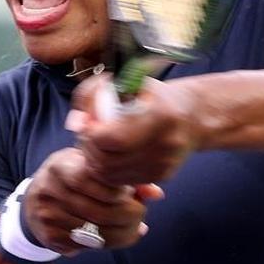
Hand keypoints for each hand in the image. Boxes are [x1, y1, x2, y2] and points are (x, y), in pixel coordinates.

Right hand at [23, 147, 162, 254]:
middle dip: (129, 214)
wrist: (33, 202)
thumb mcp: (90, 166)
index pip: (92, 179)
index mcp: (60, 166)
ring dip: (124, 232)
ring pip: (97, 233)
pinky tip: (122, 235)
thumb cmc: (71, 177)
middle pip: (99, 211)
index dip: (119, 189)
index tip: (132, 191)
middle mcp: (50, 191)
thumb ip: (122, 176)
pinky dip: (111, 243)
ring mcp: (49, 217)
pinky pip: (88, 246)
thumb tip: (157, 194)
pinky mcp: (51, 238)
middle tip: (141, 211)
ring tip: (137, 225)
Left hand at [69, 74, 200, 185]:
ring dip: (95, 162)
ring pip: (111, 176)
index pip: (113, 139)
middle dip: (89, 150)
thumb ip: (91, 96)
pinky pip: (123, 181)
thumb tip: (74, 124)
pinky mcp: (161, 176)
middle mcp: (166, 144)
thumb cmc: (151, 95)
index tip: (89, 124)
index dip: (92, 135)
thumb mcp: (123, 82)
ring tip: (97, 145)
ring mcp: (164, 164)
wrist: (190, 115)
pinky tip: (111, 154)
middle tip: (88, 136)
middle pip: (108, 161)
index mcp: (161, 115)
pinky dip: (109, 170)